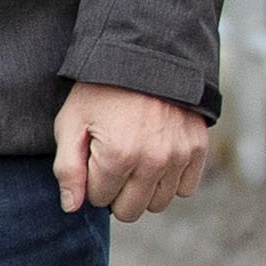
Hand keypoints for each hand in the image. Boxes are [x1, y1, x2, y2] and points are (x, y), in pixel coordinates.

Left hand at [55, 81, 210, 220]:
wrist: (145, 55)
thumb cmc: (100, 90)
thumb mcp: (71, 123)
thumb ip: (67, 169)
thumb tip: (72, 207)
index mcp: (117, 156)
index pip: (99, 199)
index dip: (91, 179)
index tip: (93, 154)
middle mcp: (153, 161)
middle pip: (130, 210)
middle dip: (116, 192)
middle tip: (112, 162)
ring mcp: (179, 156)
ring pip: (158, 203)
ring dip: (143, 189)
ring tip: (134, 159)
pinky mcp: (198, 149)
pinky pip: (185, 189)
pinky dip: (170, 180)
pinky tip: (157, 157)